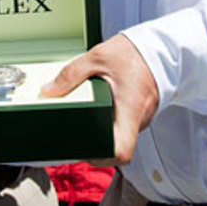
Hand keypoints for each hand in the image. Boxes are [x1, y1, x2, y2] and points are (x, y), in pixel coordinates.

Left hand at [41, 35, 158, 164]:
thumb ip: (71, 74)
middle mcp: (139, 119)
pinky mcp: (138, 114)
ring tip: (83, 119)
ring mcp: (141, 118)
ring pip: (119, 136)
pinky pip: (123, 125)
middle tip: (74, 135)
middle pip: (116, 146)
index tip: (86, 151)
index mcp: (130, 109)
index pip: (121, 151)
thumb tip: (49, 91)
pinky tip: (97, 110)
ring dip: (101, 132)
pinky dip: (109, 122)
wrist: (157, 47)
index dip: (102, 158)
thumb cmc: (132, 53)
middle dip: (94, 144)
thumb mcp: (97, 57)